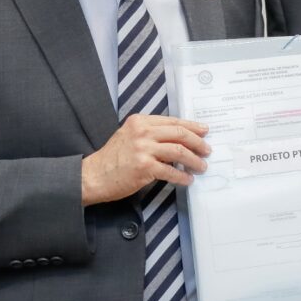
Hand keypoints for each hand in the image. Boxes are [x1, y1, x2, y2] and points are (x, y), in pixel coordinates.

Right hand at [80, 115, 209, 205]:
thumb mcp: (128, 135)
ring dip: (194, 160)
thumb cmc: (112, 158)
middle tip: (207, 150)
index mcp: (140, 121)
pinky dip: (182, 176)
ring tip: (201, 166)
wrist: (93, 176)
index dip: (192, 126)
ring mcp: (143, 149)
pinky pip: (171, 171)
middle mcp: (142, 132)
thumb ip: (150, 132)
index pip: (173, 121)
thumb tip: (178, 138)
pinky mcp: (144, 167)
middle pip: (179, 134)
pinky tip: (187, 180)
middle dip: (198, 142)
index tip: (204, 131)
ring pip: (179, 151)